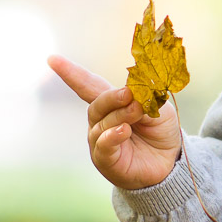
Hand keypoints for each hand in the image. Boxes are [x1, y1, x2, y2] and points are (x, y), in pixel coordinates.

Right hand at [47, 54, 181, 189]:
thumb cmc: (161, 131)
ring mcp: (100, 140)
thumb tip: (131, 92)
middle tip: (129, 94)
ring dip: (120, 116)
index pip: (89, 85)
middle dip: (113, 98)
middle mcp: (101, 121)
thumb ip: (145, 99)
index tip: (52, 59)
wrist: (170, 162)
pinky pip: (104, 144)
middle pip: (98, 104)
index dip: (71, 73)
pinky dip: (112, 136)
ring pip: (102, 124)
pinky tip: (124, 130)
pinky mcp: (105, 159)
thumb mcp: (158, 109)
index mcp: (112, 104)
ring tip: (137, 112)